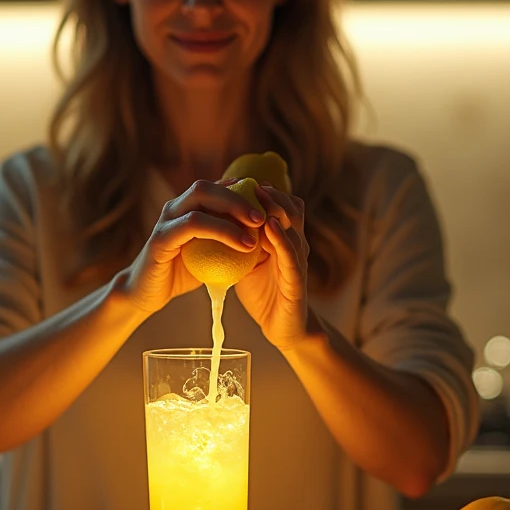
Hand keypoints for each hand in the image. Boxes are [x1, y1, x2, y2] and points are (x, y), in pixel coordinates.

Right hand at [119, 179, 263, 314]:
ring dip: (233, 211)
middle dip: (239, 196)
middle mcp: (175, 207)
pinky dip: (221, 231)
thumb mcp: (211, 253)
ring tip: (257, 228)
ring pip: (200, 199)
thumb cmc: (182, 274)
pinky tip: (242, 244)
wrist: (148, 294)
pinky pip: (192, 225)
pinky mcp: (161, 238)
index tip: (268, 203)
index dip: (243, 190)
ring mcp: (166, 220)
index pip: (216, 187)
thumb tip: (265, 231)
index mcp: (186, 207)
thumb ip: (230, 238)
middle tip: (264, 215)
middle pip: (207, 186)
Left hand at [233, 181, 308, 351]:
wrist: (280, 329)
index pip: (281, 208)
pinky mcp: (297, 280)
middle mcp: (295, 246)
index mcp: (284, 240)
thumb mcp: (246, 262)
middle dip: (273, 194)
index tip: (247, 179)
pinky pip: (291, 254)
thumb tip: (211, 221)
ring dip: (278, 208)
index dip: (267, 192)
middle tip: (254, 182)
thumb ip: (237, 241)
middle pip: (292, 209)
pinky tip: (269, 227)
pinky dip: (281, 238)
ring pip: (294, 226)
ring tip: (261, 194)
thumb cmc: (262, 294)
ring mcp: (298, 262)